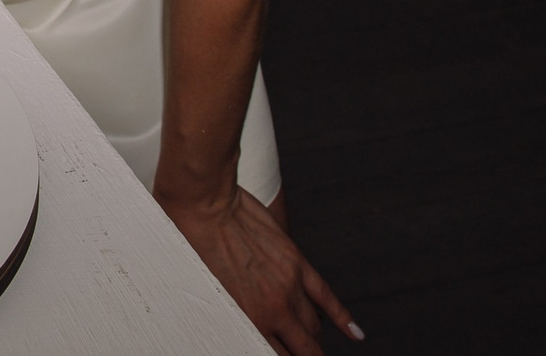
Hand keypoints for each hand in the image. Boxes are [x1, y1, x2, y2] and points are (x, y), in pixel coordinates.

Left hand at [161, 188, 359, 354]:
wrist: (203, 203)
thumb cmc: (190, 244)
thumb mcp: (204, 290)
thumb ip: (228, 313)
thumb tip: (236, 323)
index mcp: (247, 320)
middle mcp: (272, 309)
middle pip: (304, 349)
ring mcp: (288, 286)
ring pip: (313, 327)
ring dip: (313, 339)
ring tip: (311, 346)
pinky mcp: (296, 263)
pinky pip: (325, 297)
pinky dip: (342, 318)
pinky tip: (354, 334)